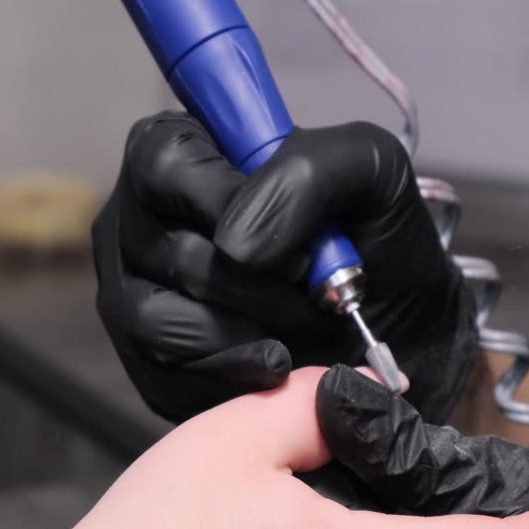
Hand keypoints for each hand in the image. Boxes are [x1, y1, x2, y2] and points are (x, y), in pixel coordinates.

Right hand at [93, 111, 477, 423]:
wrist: (396, 332)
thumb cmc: (373, 241)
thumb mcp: (370, 170)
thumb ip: (309, 172)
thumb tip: (237, 244)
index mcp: (183, 151)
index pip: (164, 162)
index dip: (226, 203)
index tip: (295, 244)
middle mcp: (142, 219)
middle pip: (170, 252)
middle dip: (258, 286)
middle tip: (314, 295)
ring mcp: (132, 293)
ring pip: (159, 321)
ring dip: (247, 334)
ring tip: (300, 330)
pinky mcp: (144, 363)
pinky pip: (166, 377)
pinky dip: (233, 377)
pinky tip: (275, 366)